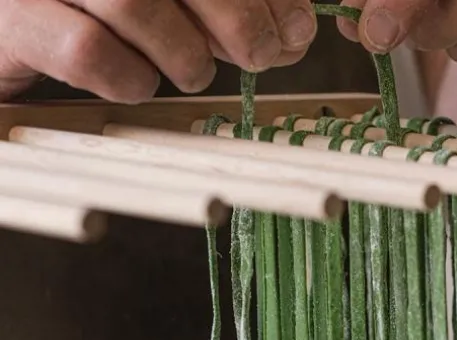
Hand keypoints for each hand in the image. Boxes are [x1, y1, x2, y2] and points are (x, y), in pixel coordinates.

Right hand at [0, 0, 316, 103]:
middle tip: (259, 57)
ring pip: (132, 2)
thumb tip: (294, 33)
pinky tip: (138, 81)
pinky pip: (87, 50)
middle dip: (239, 20)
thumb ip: (230, 10)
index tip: (295, 30)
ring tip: (192, 72)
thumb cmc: (96, 11)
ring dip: (185, 53)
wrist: (10, 26)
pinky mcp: (14, 20)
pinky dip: (130, 78)